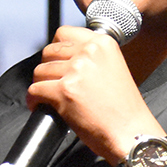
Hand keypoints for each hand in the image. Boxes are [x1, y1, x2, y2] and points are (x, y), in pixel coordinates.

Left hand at [27, 26, 152, 162]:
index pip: (64, 33)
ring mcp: (76, 71)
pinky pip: (35, 90)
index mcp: (103, 44)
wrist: (132, 133)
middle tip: (55, 83)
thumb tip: (65, 59)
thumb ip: (93, 58)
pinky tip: (42, 107)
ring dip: (41, 86)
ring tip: (51, 98)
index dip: (57, 48)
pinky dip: (34, 101)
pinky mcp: (64, 91)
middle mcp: (89, 53)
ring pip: (39, 72)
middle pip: (48, 52)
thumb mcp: (115, 69)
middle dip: (48, 69)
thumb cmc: (125, 110)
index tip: (58, 61)